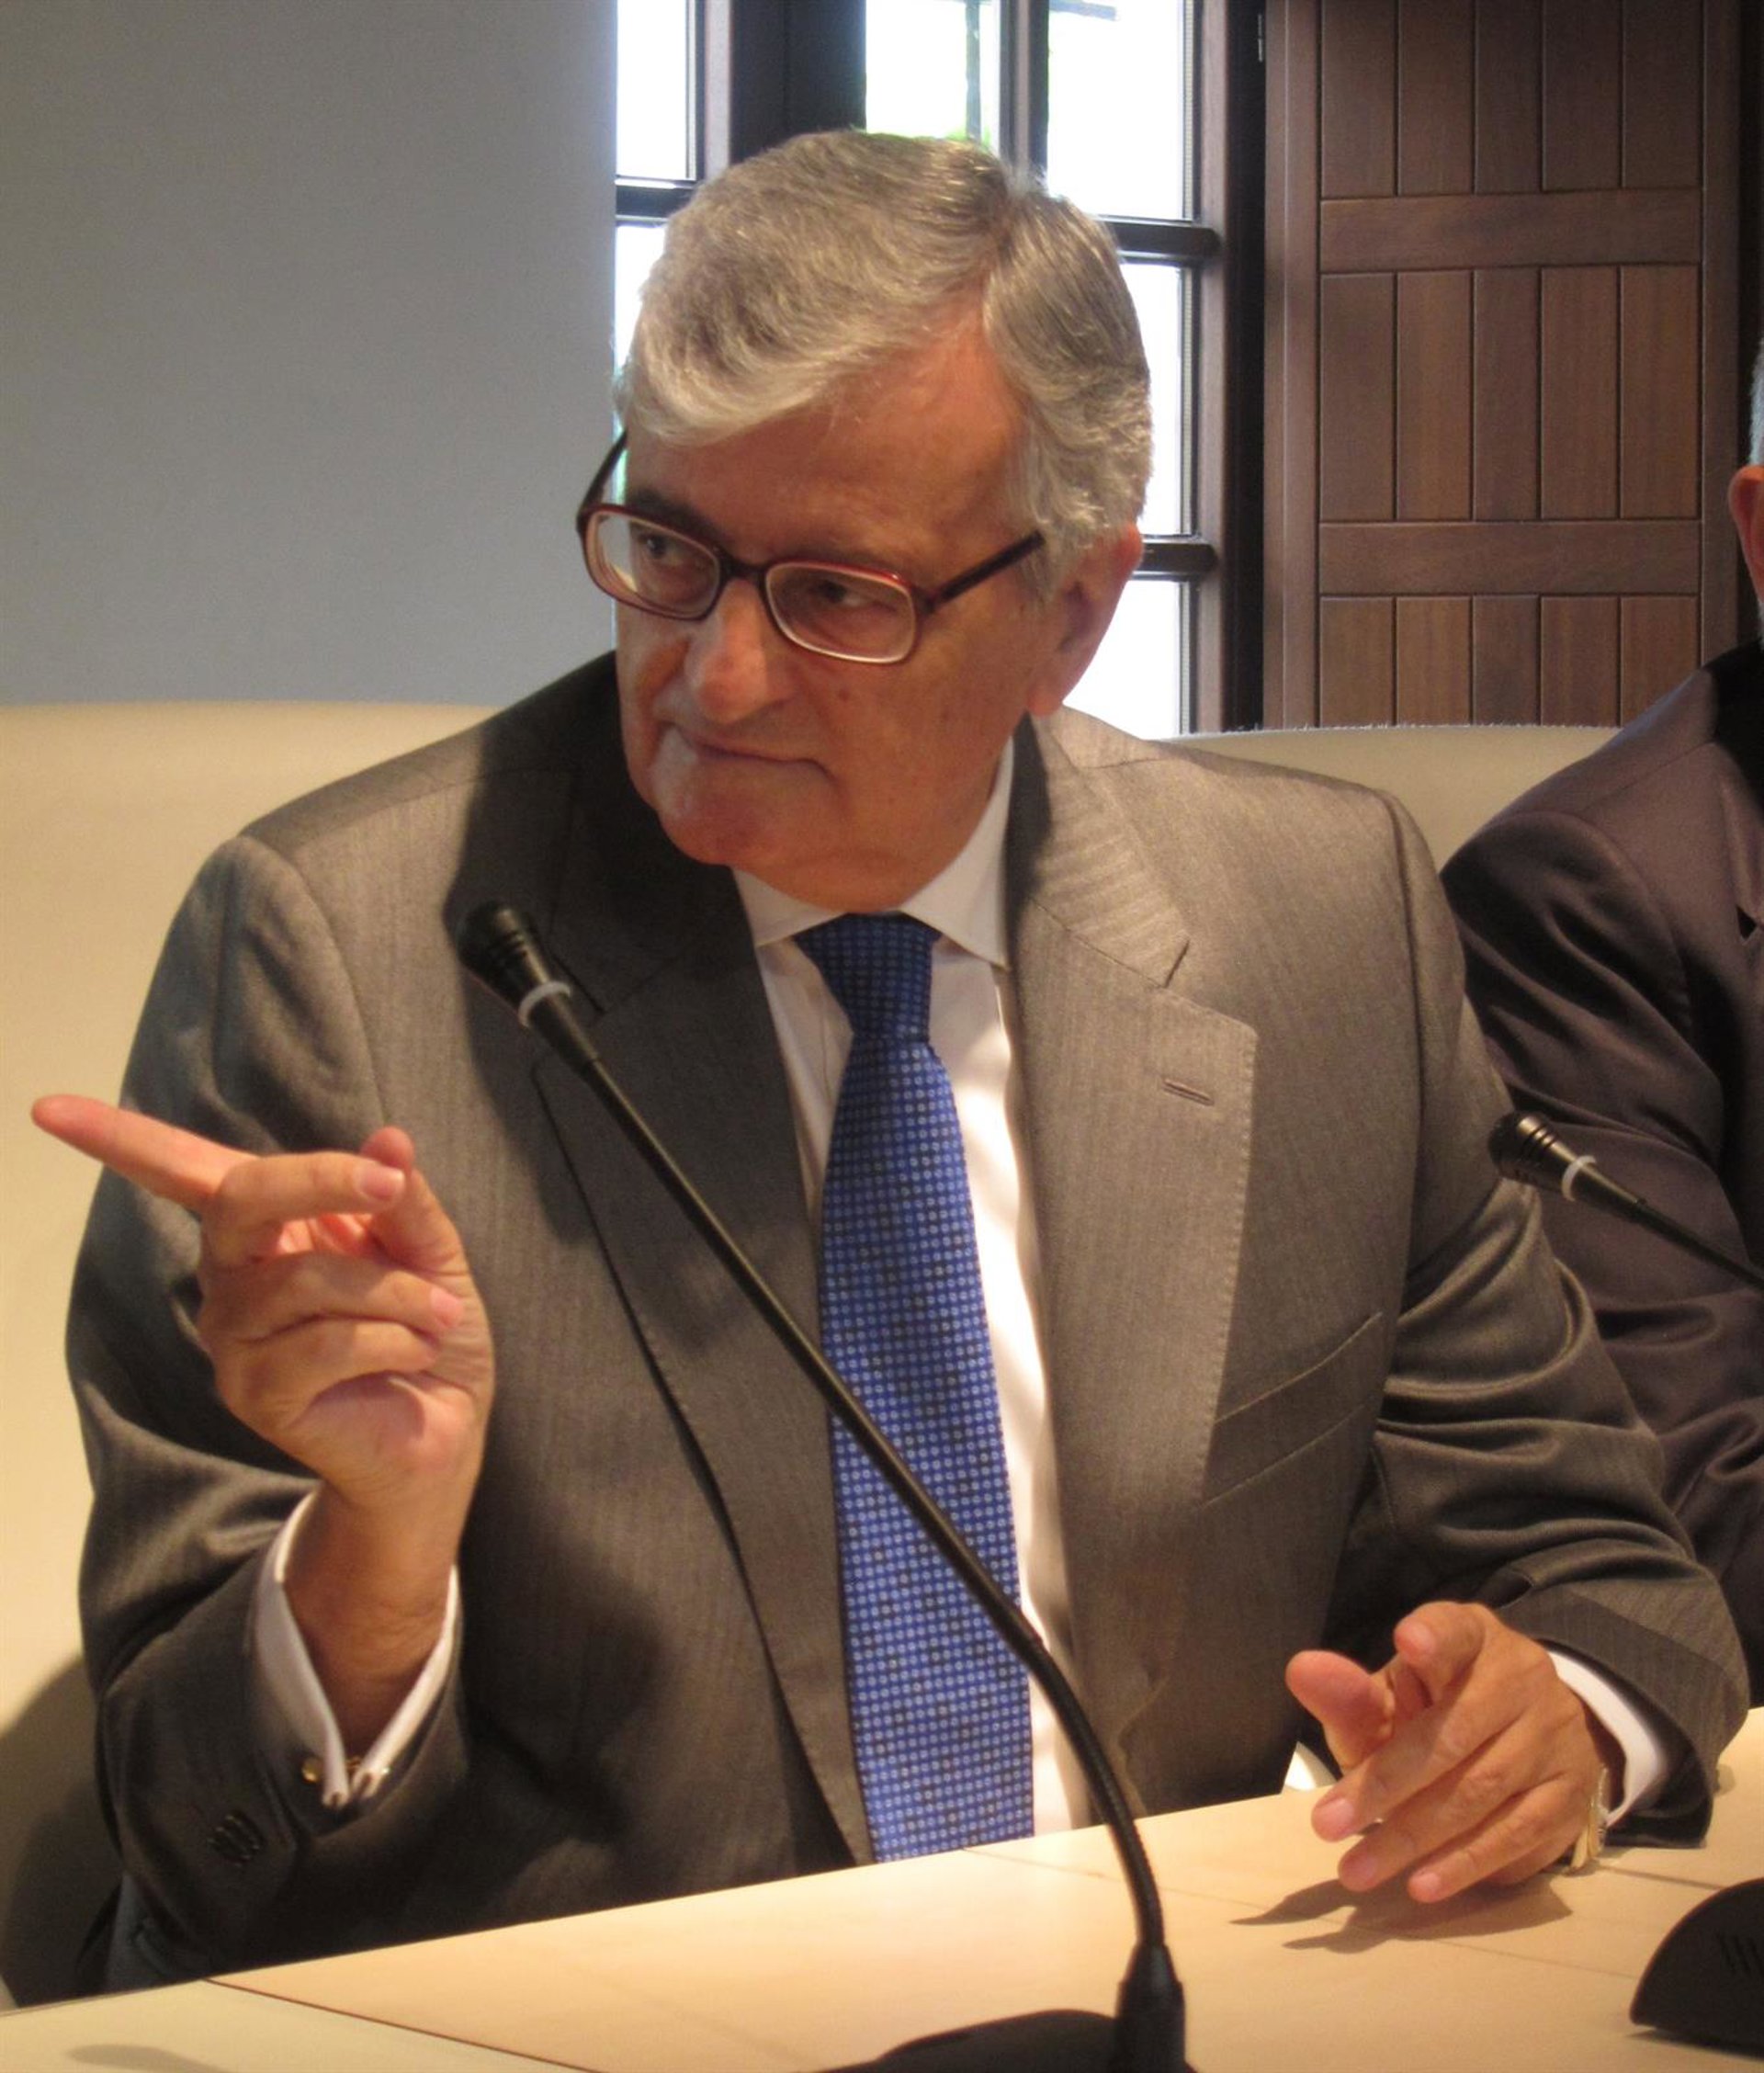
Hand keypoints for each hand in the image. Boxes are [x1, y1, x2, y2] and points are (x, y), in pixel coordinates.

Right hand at [34, 1093, 494, 1741]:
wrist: (445, 1434)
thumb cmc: (428, 1334)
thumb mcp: (431, 1252)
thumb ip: (403, 1199)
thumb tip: (389, 1141)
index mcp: (266, 1232)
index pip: (182, 1172)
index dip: (118, 1138)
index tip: (47, 1107)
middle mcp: (233, 1280)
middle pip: (240, 1200)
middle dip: (320, 1180)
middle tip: (387, 1186)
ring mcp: (235, 1340)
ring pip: (307, 1277)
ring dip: (396, 1290)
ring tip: (436, 1316)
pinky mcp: (255, 1395)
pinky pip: (327, 1341)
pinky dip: (393, 1339)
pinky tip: (412, 1354)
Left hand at [1286, 1603, 1616, 1902]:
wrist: (1529, 1740)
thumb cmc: (1440, 1715)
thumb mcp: (1392, 1701)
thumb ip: (1350, 1695)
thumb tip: (1302, 1671)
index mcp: (1472, 1638)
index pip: (1455, 1630)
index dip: (1436, 1638)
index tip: (1408, 1641)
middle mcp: (1521, 1677)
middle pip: (1454, 1732)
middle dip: (1386, 1783)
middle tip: (1327, 1826)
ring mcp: (1553, 1736)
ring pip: (1481, 1790)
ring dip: (1414, 1836)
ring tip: (1358, 1869)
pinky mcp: (1570, 1795)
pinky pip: (1516, 1834)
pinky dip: (1464, 1863)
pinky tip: (1422, 1884)